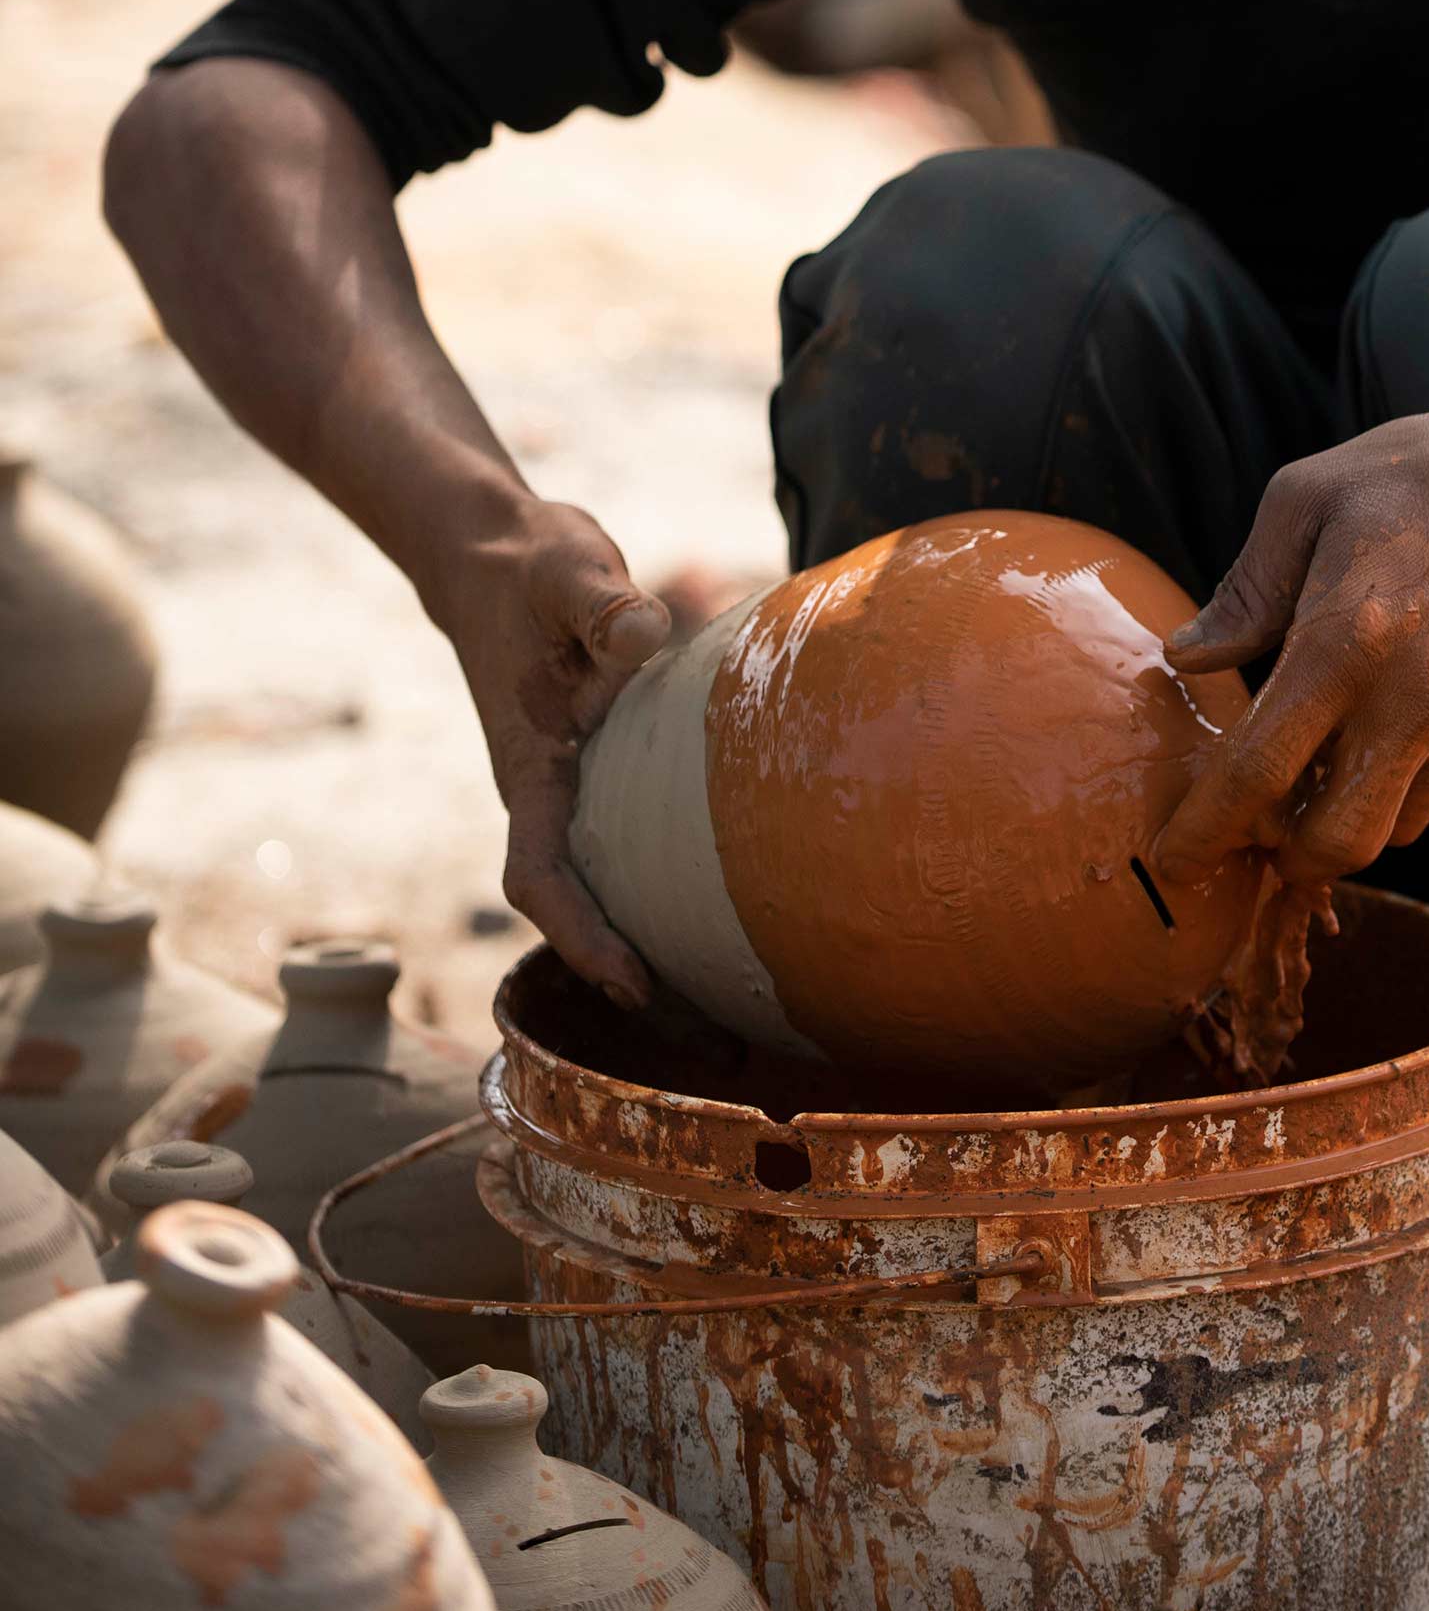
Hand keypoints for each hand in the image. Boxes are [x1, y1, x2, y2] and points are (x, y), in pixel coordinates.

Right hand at [426, 501, 724, 1003]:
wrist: (497, 556)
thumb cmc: (530, 566)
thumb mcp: (562, 569)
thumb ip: (598, 604)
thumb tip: (644, 632)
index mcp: (529, 768)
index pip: (539, 876)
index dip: (583, 936)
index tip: (636, 983)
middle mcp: (553, 795)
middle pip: (586, 914)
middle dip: (643, 987)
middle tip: (725, 1054)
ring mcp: (582, 791)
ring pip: (618, 892)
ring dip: (669, 953)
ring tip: (749, 1029)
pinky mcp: (613, 776)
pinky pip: (642, 853)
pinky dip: (680, 895)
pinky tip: (745, 923)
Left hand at [1150, 322, 1428, 891]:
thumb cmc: (1422, 471)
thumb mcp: (1308, 498)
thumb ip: (1246, 591)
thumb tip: (1187, 658)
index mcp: (1343, 638)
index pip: (1257, 773)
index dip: (1205, 833)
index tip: (1173, 865)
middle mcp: (1409, 697)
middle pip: (1335, 844)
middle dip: (1282, 859)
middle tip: (1253, 829)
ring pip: (1396, 830)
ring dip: (1344, 824)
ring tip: (1316, 776)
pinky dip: (1398, 782)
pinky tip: (1381, 727)